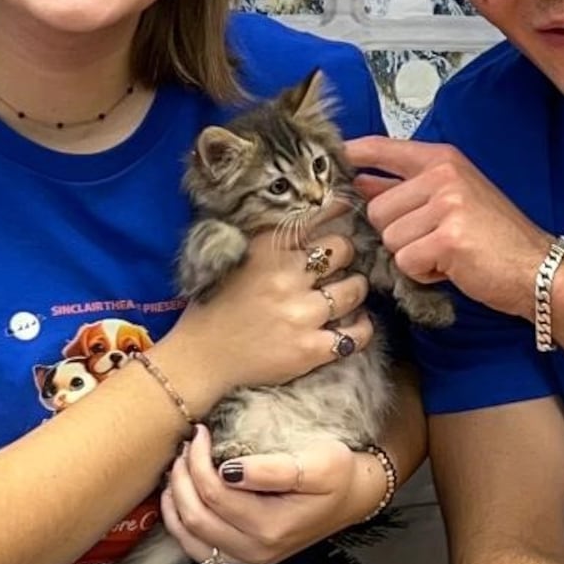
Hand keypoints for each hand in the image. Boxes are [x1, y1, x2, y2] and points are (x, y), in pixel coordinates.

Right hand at [158, 201, 374, 402]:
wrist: (202, 356)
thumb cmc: (218, 304)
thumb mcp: (239, 257)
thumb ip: (274, 240)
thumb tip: (315, 216)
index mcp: (266, 250)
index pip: (315, 219)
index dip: (337, 211)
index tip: (349, 207)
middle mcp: (286, 277)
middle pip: (342, 251)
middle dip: (345, 256)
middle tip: (339, 265)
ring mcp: (300, 314)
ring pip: (354, 290)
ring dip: (355, 289)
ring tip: (348, 293)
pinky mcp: (308, 349)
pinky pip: (355, 335)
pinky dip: (362, 327)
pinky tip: (356, 323)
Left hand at [158, 426, 378, 563]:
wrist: (352, 499)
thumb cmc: (337, 474)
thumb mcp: (318, 463)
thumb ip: (274, 470)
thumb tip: (228, 471)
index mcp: (271, 528)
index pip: (215, 494)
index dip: (199, 460)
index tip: (201, 430)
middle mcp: (254, 552)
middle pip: (196, 516)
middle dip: (183, 477)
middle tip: (187, 444)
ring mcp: (246, 561)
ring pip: (189, 536)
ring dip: (176, 498)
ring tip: (180, 465)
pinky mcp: (240, 560)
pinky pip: (196, 549)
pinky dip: (179, 521)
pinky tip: (179, 495)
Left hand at [345, 135, 545, 319]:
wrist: (536, 267)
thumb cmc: (493, 236)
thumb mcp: (452, 197)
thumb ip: (407, 188)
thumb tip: (360, 184)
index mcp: (443, 159)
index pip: (384, 148)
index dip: (354, 154)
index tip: (335, 155)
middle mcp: (443, 175)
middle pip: (377, 209)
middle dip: (397, 233)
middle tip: (433, 239)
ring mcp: (447, 204)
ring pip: (389, 237)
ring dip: (411, 254)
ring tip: (443, 253)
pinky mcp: (448, 237)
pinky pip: (406, 261)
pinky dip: (422, 273)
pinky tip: (449, 267)